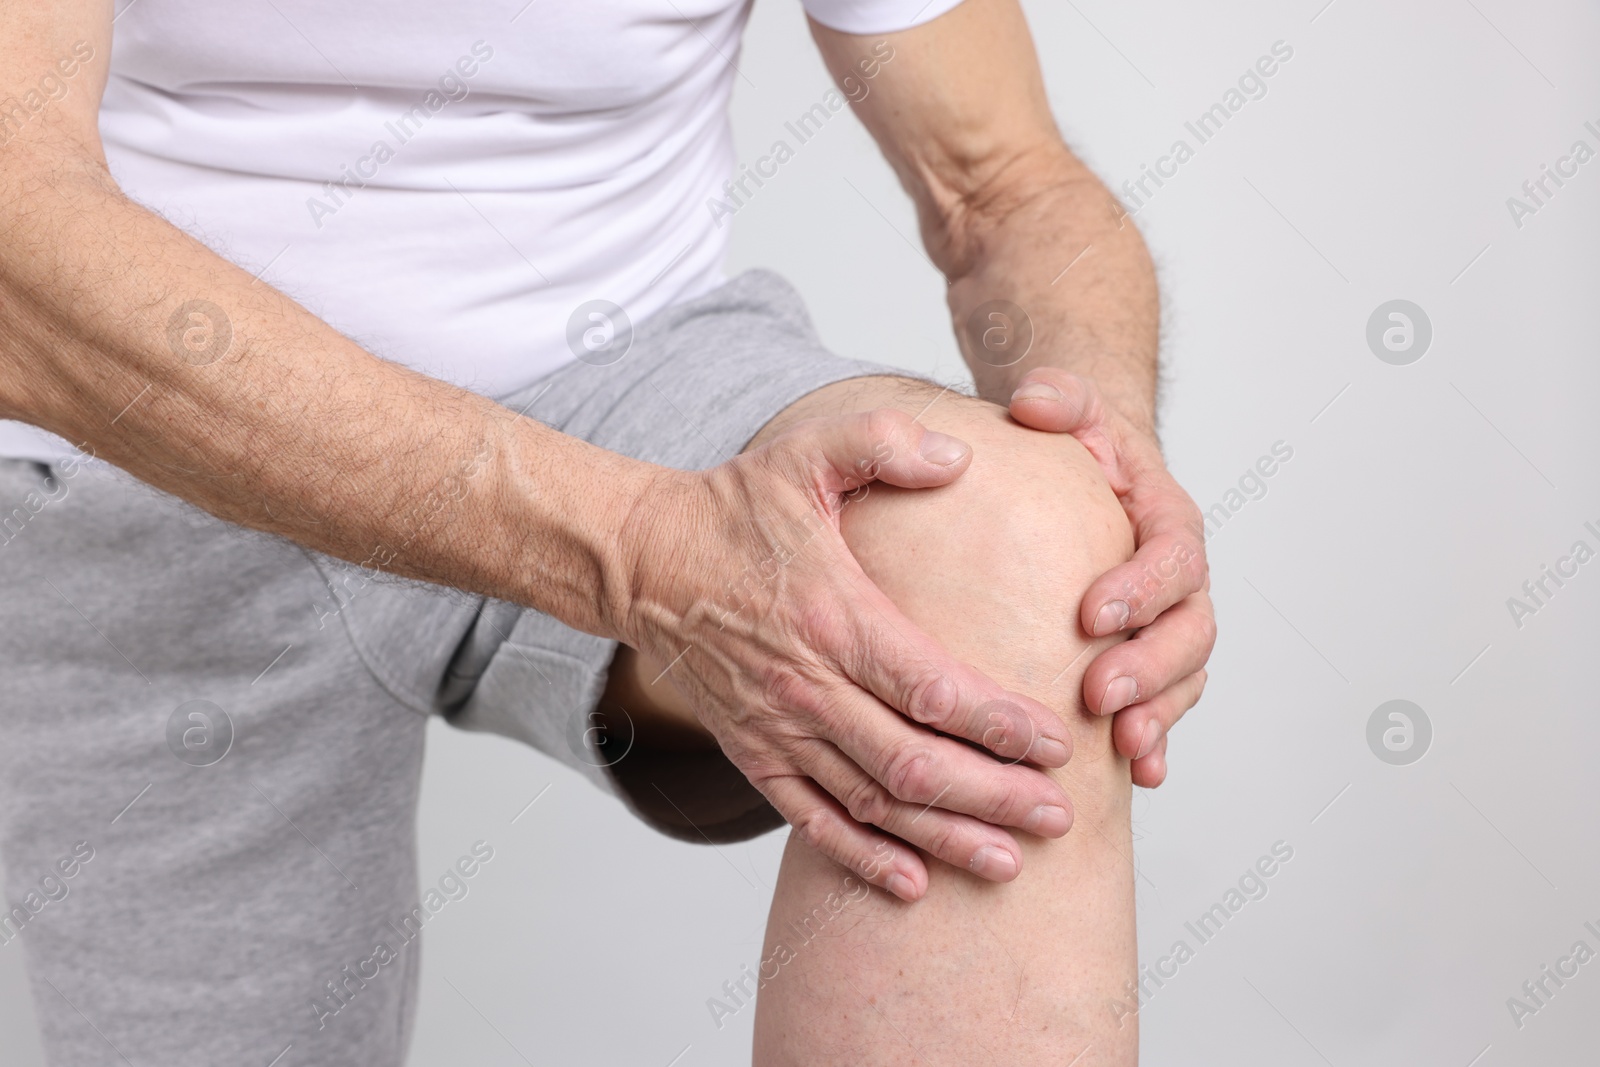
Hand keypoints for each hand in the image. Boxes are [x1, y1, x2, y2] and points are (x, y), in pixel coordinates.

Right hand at [614, 409, 1076, 901]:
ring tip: (1010, 863)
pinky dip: (862, 858)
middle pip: (913, 764)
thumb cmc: (732, 507)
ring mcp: (778, 729)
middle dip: (994, 796)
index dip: (999, 724)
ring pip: (873, 803)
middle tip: (1061, 816)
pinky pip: (813, 820)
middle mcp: (808, 687)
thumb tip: (961, 454)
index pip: (931, 688)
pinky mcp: (754, 753)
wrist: (643, 560)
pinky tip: (912, 884)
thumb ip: (884, 442)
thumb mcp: (806, 452)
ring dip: (944, 838)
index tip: (1057, 745)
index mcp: (834, 617)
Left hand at [1007, 370, 1213, 787]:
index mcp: (1167, 521)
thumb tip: (1033, 400)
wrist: (1091, 475)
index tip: (1091, 615)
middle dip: (1151, 668)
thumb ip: (1059, 396)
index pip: (1171, 557)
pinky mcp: (1151, 659)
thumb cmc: (1078, 444)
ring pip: (1186, 677)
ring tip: (1120, 744)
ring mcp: (1170, 624)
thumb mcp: (1069, 406)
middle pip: (1190, 631)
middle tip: (1099, 695)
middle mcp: (1181, 579)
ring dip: (1158, 713)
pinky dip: (1159, 740)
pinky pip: (1167, 705)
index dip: (1141, 589)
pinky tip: (1139, 776)